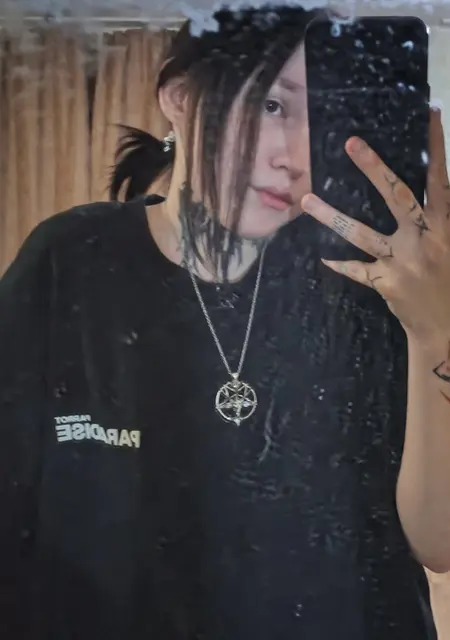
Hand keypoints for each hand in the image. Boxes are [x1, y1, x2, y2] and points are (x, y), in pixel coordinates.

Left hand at [300, 108, 449, 347]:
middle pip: (397, 196)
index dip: (436, 147)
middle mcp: (423, 239)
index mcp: (445, 227)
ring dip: (332, 216)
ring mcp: (401, 261)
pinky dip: (341, 263)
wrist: (446, 328)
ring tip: (306, 200)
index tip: (428, 114)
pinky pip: (357, 268)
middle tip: (351, 143)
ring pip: (361, 233)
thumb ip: (441, 217)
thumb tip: (436, 190)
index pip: (440, 181)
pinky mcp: (385, 281)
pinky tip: (323, 257)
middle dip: (375, 168)